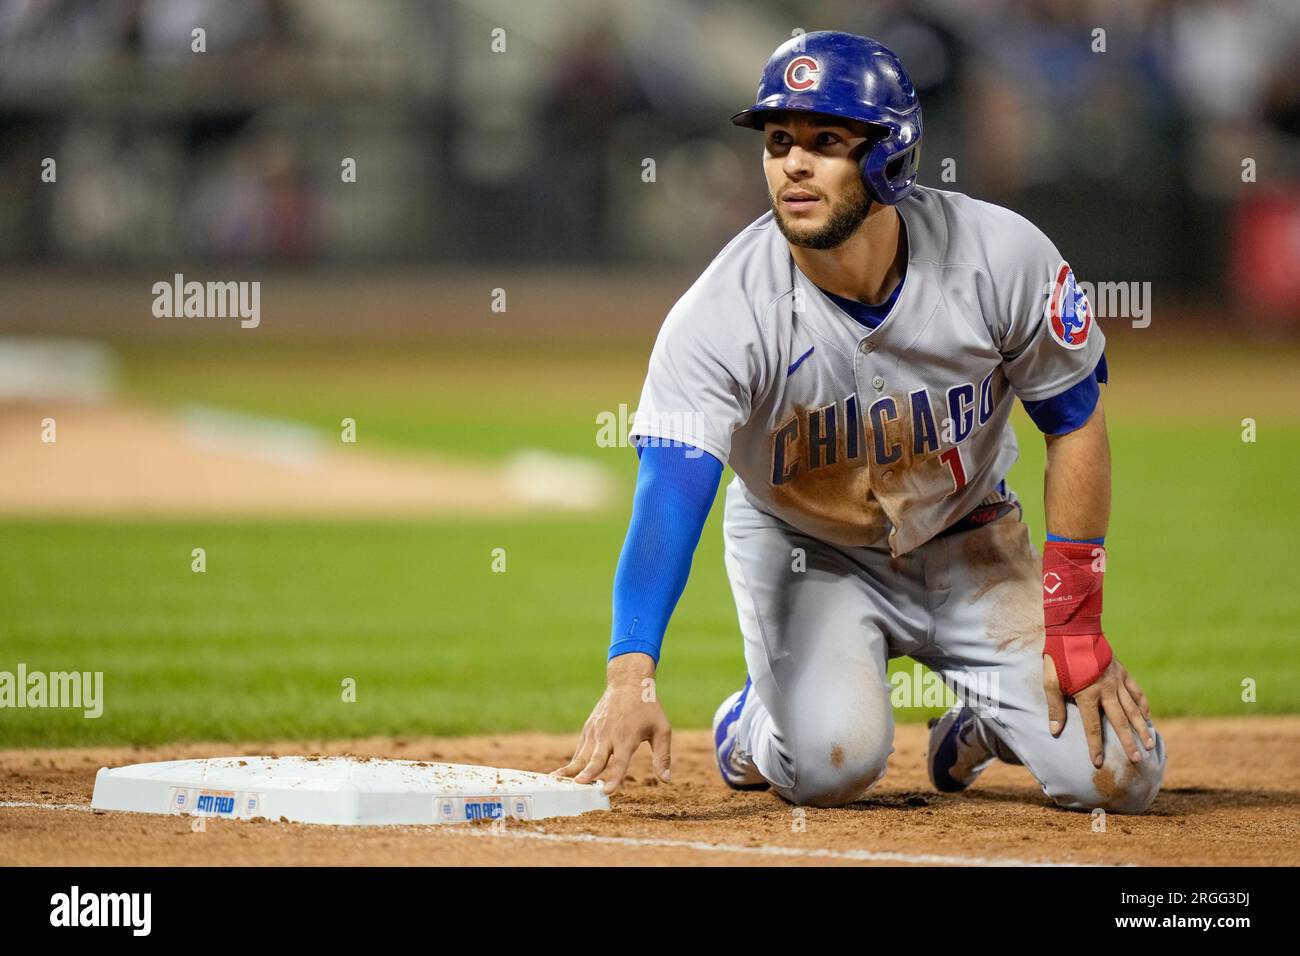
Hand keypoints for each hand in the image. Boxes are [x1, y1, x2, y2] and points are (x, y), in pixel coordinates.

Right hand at [551, 653, 671, 794]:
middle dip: (587, 772)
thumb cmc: (648, 708)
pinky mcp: (589, 729)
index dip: (614, 777)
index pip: (620, 761)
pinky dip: (573, 762)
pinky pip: (580, 749)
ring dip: (571, 769)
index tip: (607, 791)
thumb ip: (662, 756)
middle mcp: (609, 735)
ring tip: (558, 781)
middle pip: (596, 758)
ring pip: (583, 754)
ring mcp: (596, 731)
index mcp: (627, 737)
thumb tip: (666, 780)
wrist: (628, 682)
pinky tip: (563, 775)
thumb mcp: (662, 730)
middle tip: (578, 785)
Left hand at [1043, 656, 1154, 767]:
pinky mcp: (1122, 672)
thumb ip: (1055, 707)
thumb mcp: (1050, 681)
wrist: (1074, 629)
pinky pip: (1136, 691)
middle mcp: (1105, 690)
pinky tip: (1147, 717)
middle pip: (1119, 721)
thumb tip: (1054, 731)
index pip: (1093, 726)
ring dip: (1141, 727)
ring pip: (1132, 709)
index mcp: (1086, 694)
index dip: (1095, 746)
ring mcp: (1116, 681)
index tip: (1099, 763)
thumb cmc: (1059, 657)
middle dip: (1127, 742)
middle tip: (1137, 759)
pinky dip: (1143, 705)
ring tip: (1150, 744)